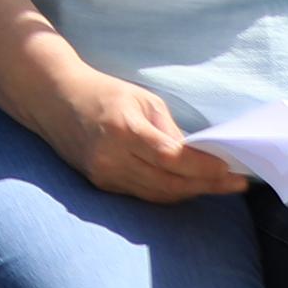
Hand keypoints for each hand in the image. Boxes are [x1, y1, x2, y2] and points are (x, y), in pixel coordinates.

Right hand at [34, 61, 242, 204]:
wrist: (52, 98)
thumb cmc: (102, 92)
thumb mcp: (143, 100)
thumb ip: (170, 131)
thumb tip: (201, 156)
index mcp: (123, 129)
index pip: (173, 159)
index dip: (205, 169)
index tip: (232, 171)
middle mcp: (111, 157)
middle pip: (169, 184)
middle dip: (207, 186)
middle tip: (235, 184)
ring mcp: (103, 174)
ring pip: (158, 195)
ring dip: (191, 192)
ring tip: (216, 185)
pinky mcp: (99, 183)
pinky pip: (142, 194)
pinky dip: (167, 191)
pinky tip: (186, 185)